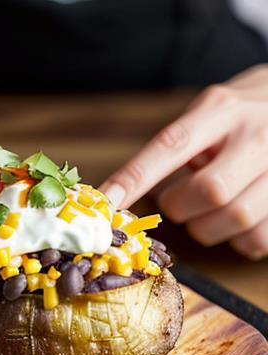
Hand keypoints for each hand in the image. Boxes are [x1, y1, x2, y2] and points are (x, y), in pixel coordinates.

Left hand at [100, 65, 267, 259]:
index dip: (134, 178)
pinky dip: (239, 238)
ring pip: (233, 218)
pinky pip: (257, 239)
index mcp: (220, 111)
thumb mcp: (207, 114)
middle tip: (183, 199)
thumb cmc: (239, 118)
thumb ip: (175, 147)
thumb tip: (123, 194)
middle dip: (182, 207)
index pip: (170, 146)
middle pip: (208, 191)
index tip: (105, 202)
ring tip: (213, 206)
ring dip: (208, 225)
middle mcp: (256, 136)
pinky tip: (241, 218)